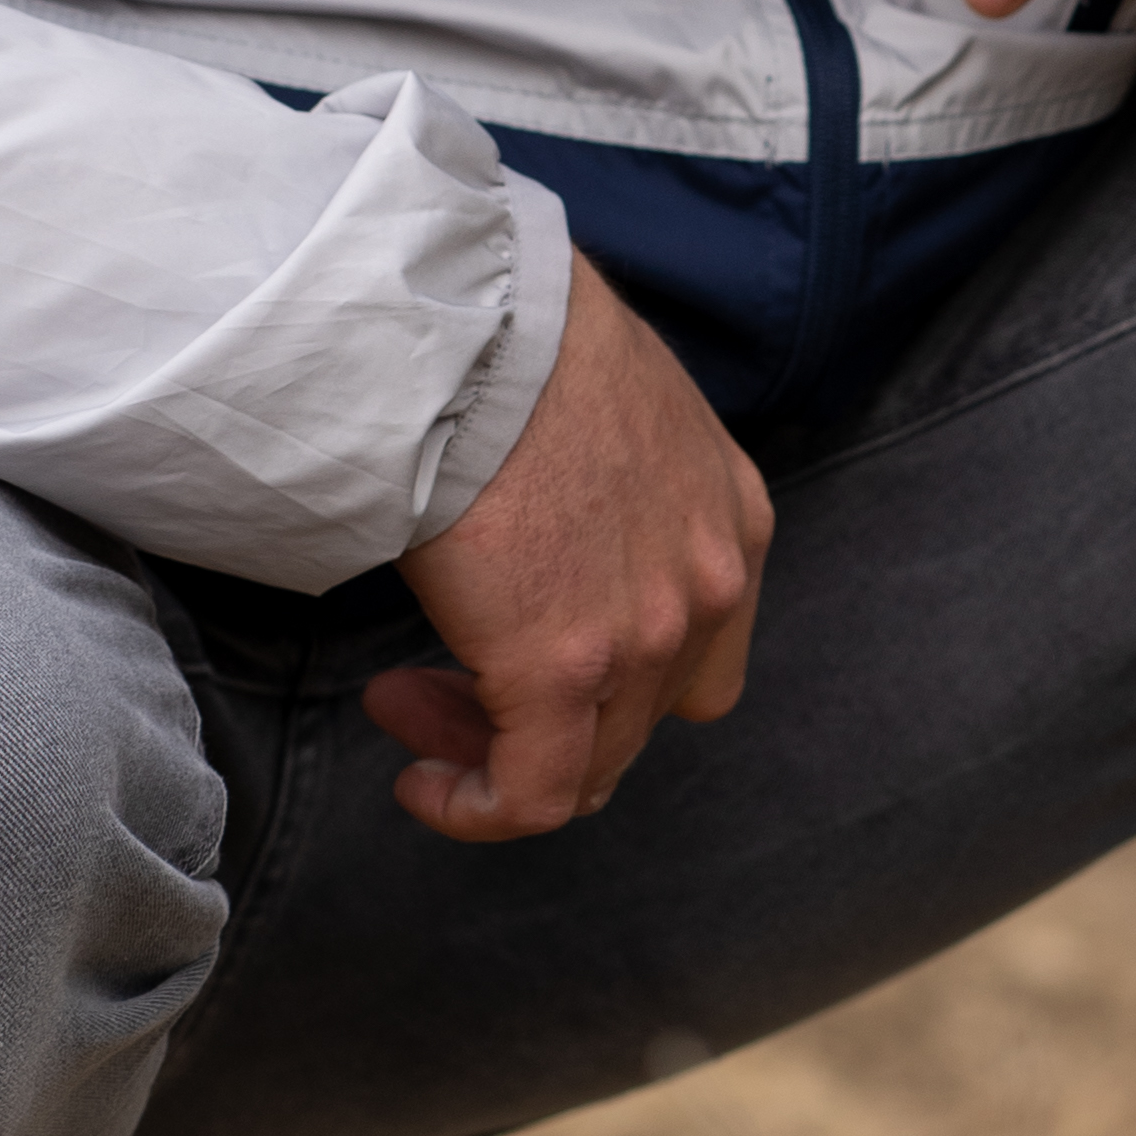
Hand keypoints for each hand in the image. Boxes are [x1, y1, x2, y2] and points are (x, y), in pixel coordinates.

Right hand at [365, 255, 773, 839]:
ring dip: (488, 750)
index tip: (515, 644)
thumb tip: (546, 515)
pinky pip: (533, 796)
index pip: (700, 654)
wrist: (473, 328)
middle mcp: (711, 587)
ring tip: (404, 703)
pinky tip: (420, 780)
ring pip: (584, 765)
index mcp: (732, 519)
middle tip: (431, 678)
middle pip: (639, 719)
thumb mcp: (613, 410)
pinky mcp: (565, 672)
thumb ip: (612, 486)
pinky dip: (476, 807)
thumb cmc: (512, 342)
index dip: (611, 678)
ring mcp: (647, 637)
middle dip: (533, 713)